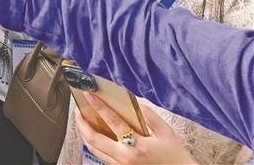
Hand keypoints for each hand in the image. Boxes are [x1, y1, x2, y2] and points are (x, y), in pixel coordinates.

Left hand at [76, 92, 196, 164]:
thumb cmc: (176, 157)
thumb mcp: (167, 133)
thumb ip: (149, 116)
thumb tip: (134, 103)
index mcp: (137, 146)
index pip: (112, 121)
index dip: (98, 106)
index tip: (89, 95)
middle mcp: (125, 158)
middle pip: (94, 139)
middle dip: (82, 123)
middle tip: (78, 110)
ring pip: (94, 150)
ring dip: (85, 135)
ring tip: (82, 122)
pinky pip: (102, 157)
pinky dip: (95, 145)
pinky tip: (94, 136)